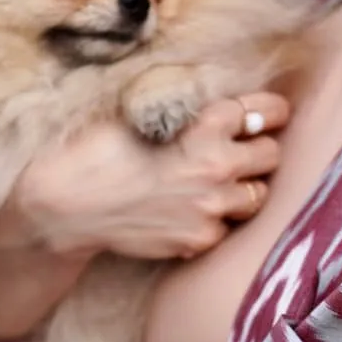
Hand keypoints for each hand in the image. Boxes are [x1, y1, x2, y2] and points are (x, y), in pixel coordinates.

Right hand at [16, 91, 289, 261]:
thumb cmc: (97, 150)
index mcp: (205, 125)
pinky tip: (195, 210)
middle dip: (261, 150)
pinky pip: (228, 229)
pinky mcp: (199, 240)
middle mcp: (217, 166)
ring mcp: (211, 207)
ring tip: (224, 183)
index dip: (272, 110)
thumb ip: (188, 108)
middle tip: (247, 150)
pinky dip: (219, 220)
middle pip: (272, 155)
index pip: (264, 110)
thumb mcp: (143, 110)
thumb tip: (219, 102)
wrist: (69, 204)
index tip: (273, 113)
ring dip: (247, 188)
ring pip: (258, 196)